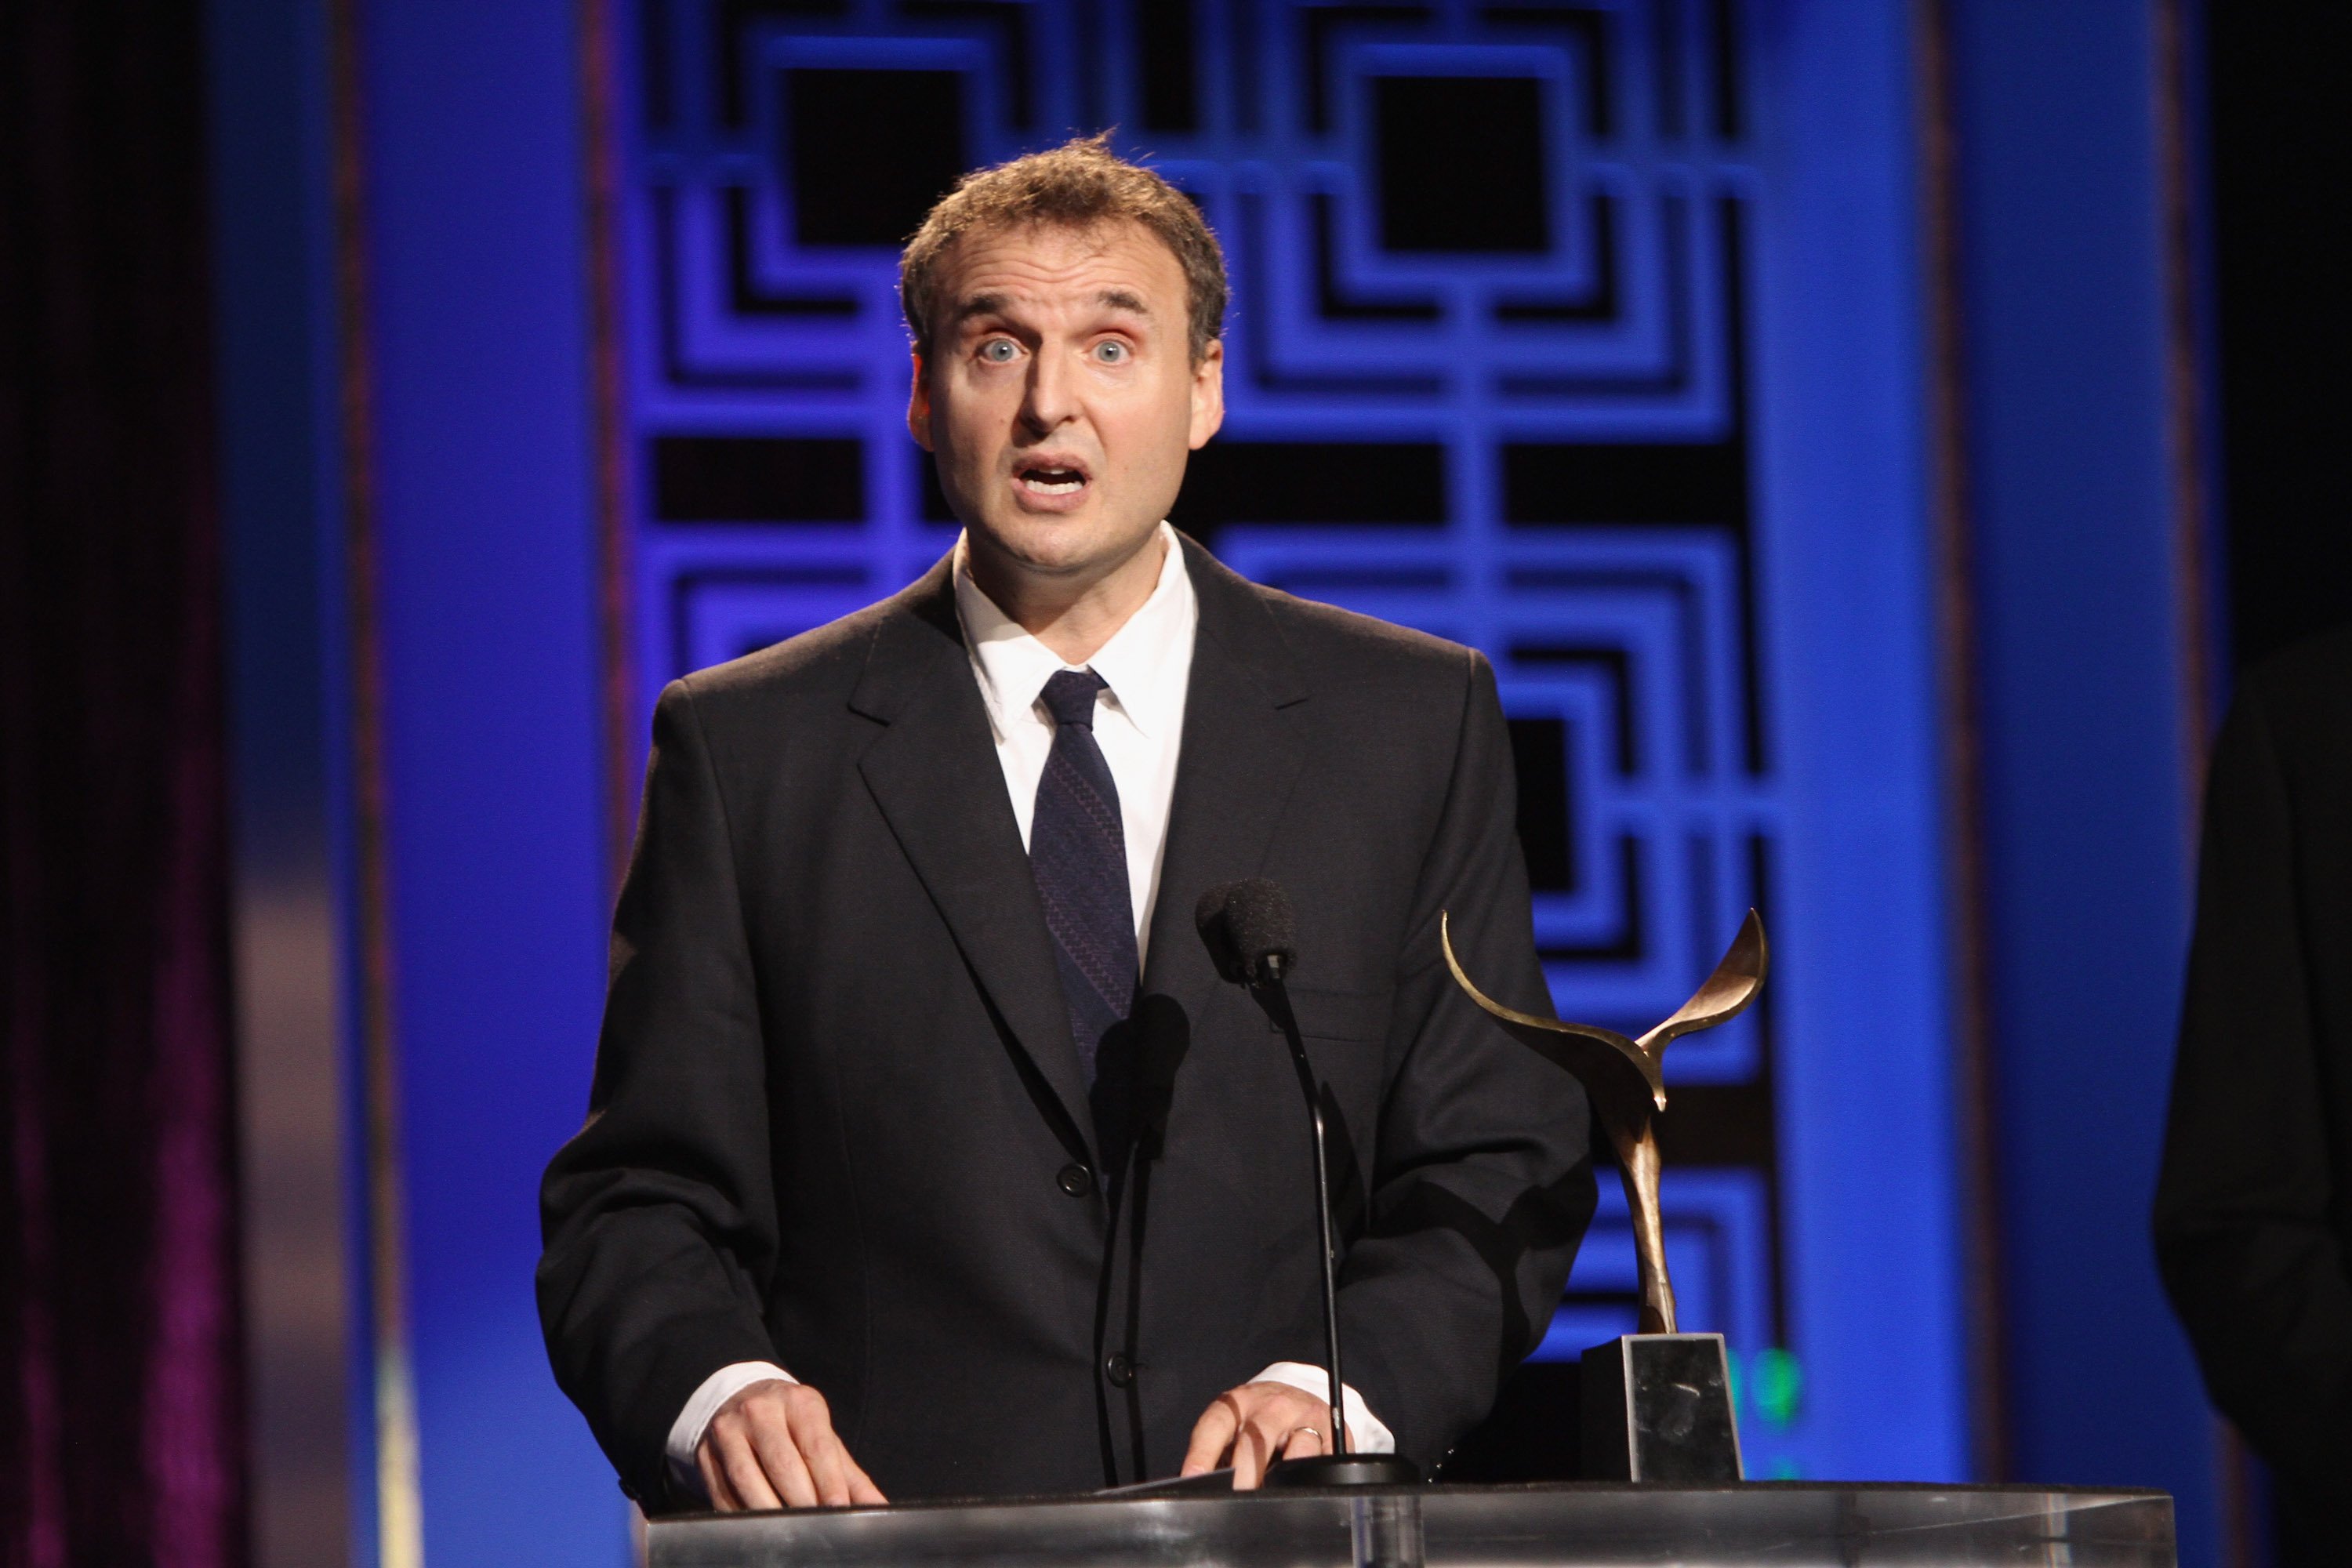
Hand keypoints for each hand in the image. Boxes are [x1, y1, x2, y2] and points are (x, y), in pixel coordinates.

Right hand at [695, 1378, 887, 1510]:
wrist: (741, 1398)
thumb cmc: (791, 1425)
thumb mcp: (822, 1436)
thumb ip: (850, 1476)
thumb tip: (877, 1509)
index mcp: (799, 1402)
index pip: (816, 1446)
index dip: (828, 1481)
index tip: (837, 1509)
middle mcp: (761, 1410)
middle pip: (782, 1463)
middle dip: (801, 1500)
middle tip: (815, 1527)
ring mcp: (729, 1429)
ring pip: (747, 1478)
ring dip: (769, 1510)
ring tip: (787, 1532)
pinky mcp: (707, 1452)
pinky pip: (722, 1491)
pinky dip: (741, 1514)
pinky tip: (757, 1529)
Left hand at [1180, 1380, 1340, 1488]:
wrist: (1299, 1399)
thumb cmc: (1258, 1422)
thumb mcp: (1235, 1428)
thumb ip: (1219, 1454)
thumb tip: (1199, 1487)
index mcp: (1238, 1403)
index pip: (1215, 1424)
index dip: (1202, 1452)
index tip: (1193, 1478)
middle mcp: (1272, 1405)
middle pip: (1257, 1441)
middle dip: (1244, 1477)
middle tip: (1236, 1502)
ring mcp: (1306, 1416)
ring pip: (1298, 1450)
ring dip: (1285, 1480)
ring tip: (1272, 1502)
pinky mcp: (1335, 1432)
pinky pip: (1326, 1461)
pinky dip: (1315, 1479)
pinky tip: (1305, 1488)